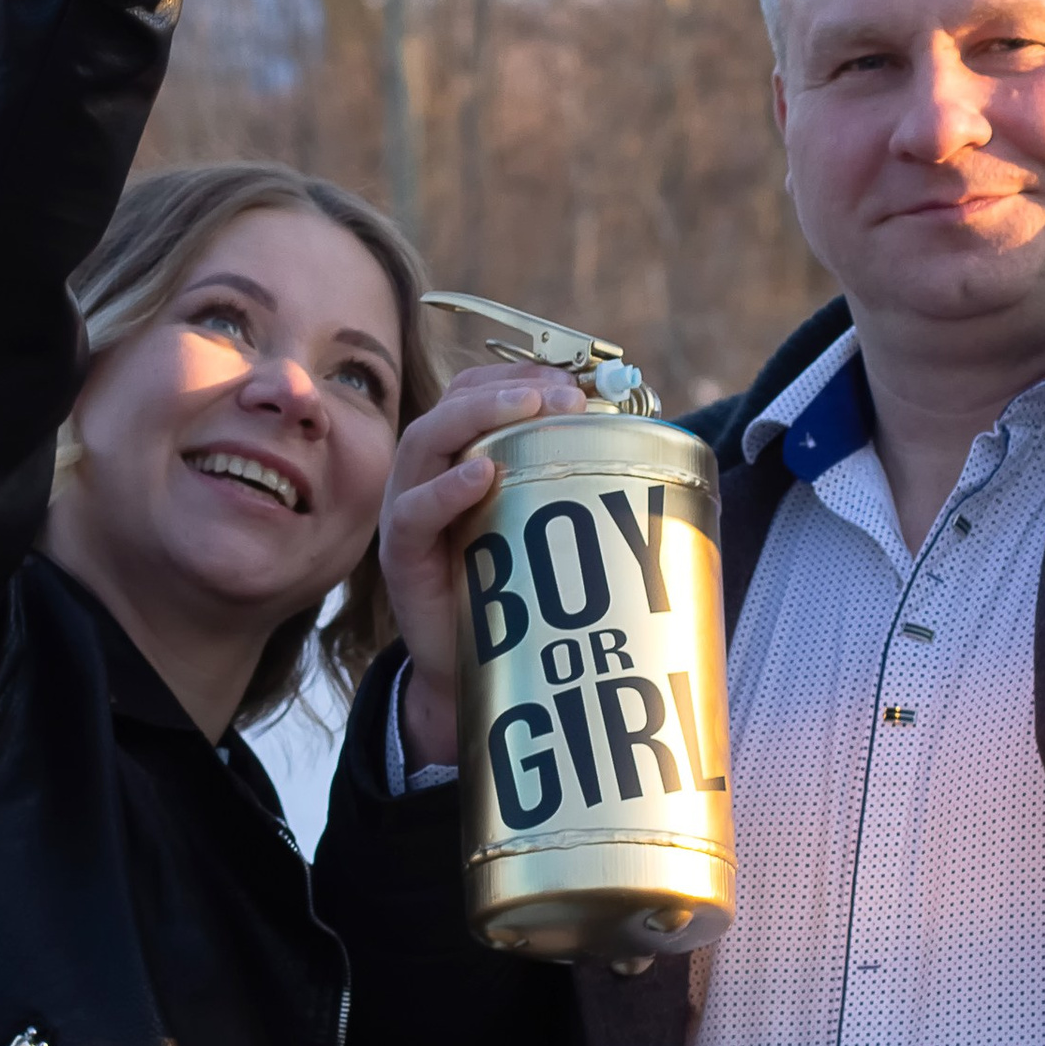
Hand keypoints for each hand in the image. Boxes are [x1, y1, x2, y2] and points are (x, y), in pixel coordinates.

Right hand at [380, 363, 585, 765]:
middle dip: (509, 388)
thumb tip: (642, 438)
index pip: (475, 391)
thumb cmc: (510, 594)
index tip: (572, 374)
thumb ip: (570, 484)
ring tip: (529, 407)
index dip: (518, 372)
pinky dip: (447, 489)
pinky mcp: (402, 555)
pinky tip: (481, 475)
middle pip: (451, 405)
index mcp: (459, 458)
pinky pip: (414, 511)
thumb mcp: (541, 528)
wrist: (471, 673)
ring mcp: (407, 510)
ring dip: (479, 417)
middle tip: (565, 395)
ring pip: (426, 441)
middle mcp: (426, 474)